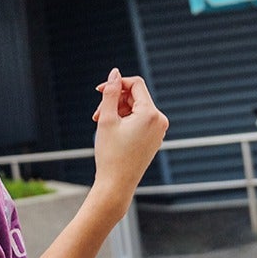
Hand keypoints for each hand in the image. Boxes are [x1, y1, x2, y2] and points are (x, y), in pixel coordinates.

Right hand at [89, 69, 167, 212]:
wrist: (116, 185)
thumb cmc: (110, 154)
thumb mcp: (107, 119)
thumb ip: (111, 93)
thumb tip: (115, 73)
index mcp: (151, 114)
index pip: (135, 84)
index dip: (116, 84)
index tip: (99, 91)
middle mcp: (160, 121)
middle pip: (135, 97)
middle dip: (114, 101)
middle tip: (97, 115)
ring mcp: (159, 131)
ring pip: (136, 109)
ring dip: (118, 111)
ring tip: (101, 125)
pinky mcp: (154, 139)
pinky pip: (140, 121)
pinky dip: (125, 121)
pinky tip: (112, 132)